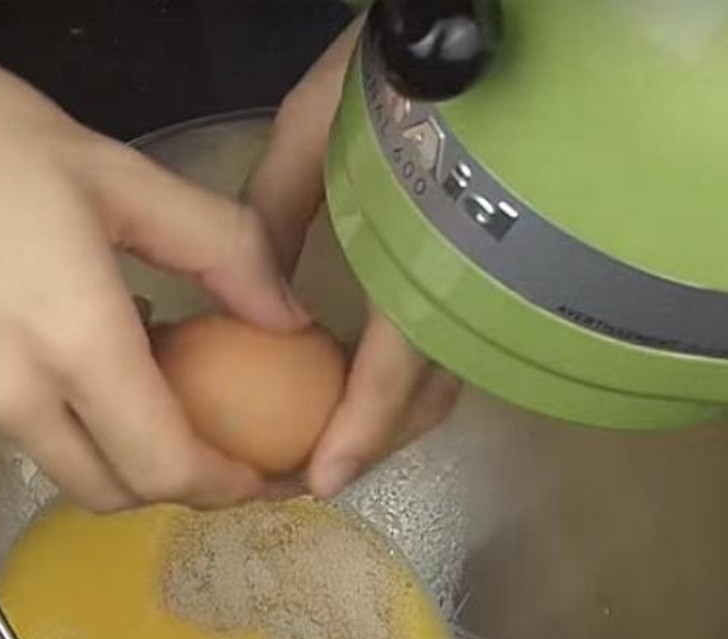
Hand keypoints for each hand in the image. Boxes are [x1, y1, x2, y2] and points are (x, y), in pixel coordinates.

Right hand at [0, 6, 314, 511]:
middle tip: (225, 441)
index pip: (166, 466)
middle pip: (115, 492)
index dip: (229, 486)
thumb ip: (216, 248)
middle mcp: (8, 397)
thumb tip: (286, 315)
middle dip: (181, 484)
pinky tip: (73, 352)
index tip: (268, 472)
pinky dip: (64, 420)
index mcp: (68, 341)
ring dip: (119, 453)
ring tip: (151, 382)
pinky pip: (14, 432)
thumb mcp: (110, 170)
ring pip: (63, 467)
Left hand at [248, 20, 460, 497]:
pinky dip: (415, 372)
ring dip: (398, 414)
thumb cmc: (386, 79)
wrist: (465, 24)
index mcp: (424, 262)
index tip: (318, 481)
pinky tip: (374, 378)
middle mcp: (469, 283)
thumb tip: (255, 297)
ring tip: (341, 432)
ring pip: (450, 372)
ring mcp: (490, 279)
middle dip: (377, 440)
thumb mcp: (311, 142)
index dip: (357, 435)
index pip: (393, 375)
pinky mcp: (494, 270)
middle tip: (319, 465)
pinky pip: (457, 339)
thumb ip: (273, 224)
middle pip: (430, 394)